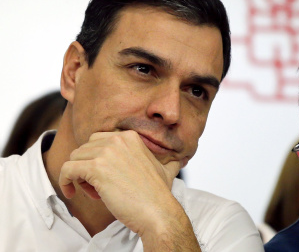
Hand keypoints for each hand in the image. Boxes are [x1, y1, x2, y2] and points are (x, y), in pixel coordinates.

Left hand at [58, 131, 199, 250]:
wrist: (157, 211)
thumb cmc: (159, 195)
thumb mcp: (167, 171)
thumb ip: (170, 162)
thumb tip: (181, 161)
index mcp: (130, 137)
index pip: (99, 140)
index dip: (98, 159)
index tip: (104, 177)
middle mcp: (118, 140)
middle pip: (85, 148)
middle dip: (86, 166)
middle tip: (97, 186)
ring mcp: (107, 152)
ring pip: (74, 158)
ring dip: (78, 176)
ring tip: (93, 192)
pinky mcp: (96, 168)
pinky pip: (67, 169)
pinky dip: (65, 182)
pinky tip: (73, 193)